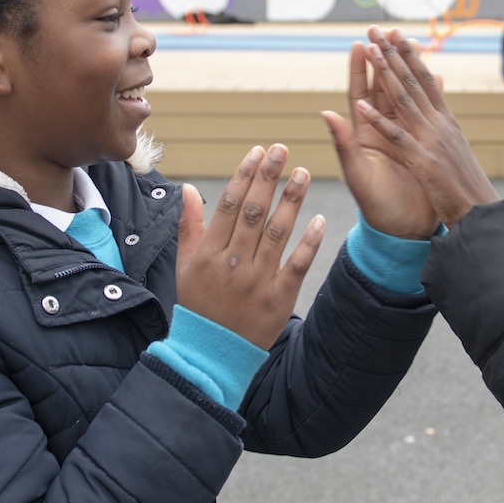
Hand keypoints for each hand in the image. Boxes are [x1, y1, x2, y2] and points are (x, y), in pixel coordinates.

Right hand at [175, 144, 325, 348]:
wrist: (211, 353)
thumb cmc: (198, 304)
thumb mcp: (184, 266)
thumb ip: (188, 226)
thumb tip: (187, 188)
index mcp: (208, 253)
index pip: (229, 204)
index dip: (245, 175)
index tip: (258, 152)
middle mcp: (232, 263)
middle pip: (253, 212)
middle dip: (268, 177)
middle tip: (282, 149)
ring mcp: (257, 281)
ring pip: (277, 233)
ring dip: (291, 200)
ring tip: (302, 173)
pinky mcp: (279, 298)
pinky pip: (297, 265)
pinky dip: (309, 242)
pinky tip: (319, 219)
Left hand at [321, 41, 439, 239]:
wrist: (404, 229)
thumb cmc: (378, 206)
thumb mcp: (358, 173)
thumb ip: (344, 143)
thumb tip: (327, 113)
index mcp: (367, 134)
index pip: (362, 93)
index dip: (361, 69)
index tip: (359, 43)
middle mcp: (386, 131)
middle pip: (385, 87)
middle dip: (384, 58)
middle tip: (385, 30)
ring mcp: (406, 138)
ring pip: (404, 96)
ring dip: (403, 70)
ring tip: (405, 44)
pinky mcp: (421, 149)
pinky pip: (419, 120)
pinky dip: (426, 97)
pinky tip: (434, 78)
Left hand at [348, 27, 500, 226]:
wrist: (478, 219)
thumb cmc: (463, 190)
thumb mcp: (451, 153)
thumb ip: (441, 126)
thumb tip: (443, 103)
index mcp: (443, 123)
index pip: (423, 82)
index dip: (408, 57)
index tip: (396, 35)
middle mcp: (436, 126)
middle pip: (411, 83)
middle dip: (394, 54)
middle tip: (379, 27)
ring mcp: (429, 142)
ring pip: (403, 100)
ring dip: (385, 74)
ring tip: (371, 49)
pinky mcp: (421, 163)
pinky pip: (395, 138)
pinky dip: (378, 121)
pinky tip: (361, 106)